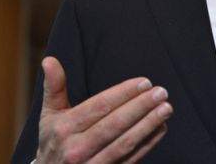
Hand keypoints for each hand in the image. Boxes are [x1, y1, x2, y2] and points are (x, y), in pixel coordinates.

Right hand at [36, 56, 172, 162]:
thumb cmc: (54, 141)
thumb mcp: (49, 115)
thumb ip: (54, 87)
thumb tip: (49, 60)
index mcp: (64, 128)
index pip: (99, 106)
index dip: (123, 93)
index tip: (144, 82)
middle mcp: (76, 149)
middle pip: (114, 124)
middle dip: (140, 107)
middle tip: (160, 93)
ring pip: (125, 143)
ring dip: (149, 125)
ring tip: (166, 109)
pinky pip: (131, 159)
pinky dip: (148, 143)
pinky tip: (161, 128)